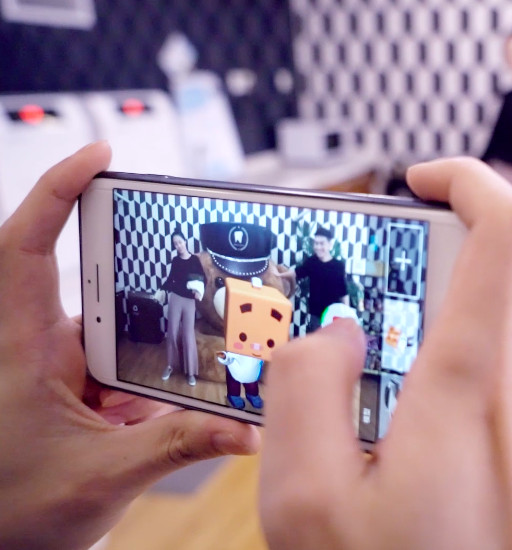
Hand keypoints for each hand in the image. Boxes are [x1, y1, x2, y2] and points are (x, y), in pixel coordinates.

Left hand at [0, 143, 259, 549]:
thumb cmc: (11, 513)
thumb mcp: (102, 477)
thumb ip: (179, 445)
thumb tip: (244, 428)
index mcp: (22, 348)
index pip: (26, 245)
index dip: (57, 191)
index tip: (100, 157)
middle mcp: (39, 349)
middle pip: (99, 286)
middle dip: (151, 286)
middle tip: (197, 280)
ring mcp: (60, 373)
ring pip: (120, 335)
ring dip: (159, 352)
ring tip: (194, 366)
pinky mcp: (79, 397)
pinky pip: (127, 373)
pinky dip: (157, 386)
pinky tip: (180, 408)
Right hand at [260, 158, 511, 549]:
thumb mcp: (307, 503)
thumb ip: (305, 386)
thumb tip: (337, 334)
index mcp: (474, 386)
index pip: (508, 230)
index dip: (469, 181)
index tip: (423, 181)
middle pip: (484, 294)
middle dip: (416, 299)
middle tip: (358, 344)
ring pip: (493, 353)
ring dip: (433, 363)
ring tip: (377, 432)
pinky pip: (511, 403)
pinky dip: (462, 405)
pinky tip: (420, 472)